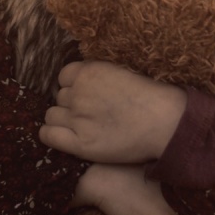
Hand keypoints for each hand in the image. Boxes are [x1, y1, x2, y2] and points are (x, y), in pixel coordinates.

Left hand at [40, 61, 186, 163]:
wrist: (166, 123)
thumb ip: (101, 75)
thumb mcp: (123, 73)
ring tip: (82, 127)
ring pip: (52, 115)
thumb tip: (89, 81)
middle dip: (72, 104)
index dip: (75, 87)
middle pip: (60, 97)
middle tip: (91, 114)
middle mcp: (78, 93)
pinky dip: (52, 135)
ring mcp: (77, 118)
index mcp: (89, 71)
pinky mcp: (80, 143)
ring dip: (63, 120)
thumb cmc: (153, 98)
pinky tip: (66, 138)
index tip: (87, 95)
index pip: (65, 77)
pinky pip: (48, 135)